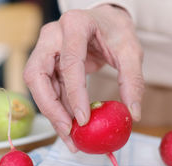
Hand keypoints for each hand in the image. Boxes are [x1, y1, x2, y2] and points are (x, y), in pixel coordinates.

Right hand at [23, 4, 143, 151]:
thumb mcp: (131, 52)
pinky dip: (57, 109)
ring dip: (53, 113)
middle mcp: (52, 35)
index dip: (74, 94)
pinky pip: (47, 90)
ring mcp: (45, 49)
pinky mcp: (46, 63)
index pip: (69, 62)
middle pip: (38, 76)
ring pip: (38, 86)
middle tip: (68, 133)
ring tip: (70, 137)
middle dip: (51, 108)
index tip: (83, 120)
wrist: (105, 22)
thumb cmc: (116, 32)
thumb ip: (133, 81)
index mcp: (75, 24)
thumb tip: (133, 114)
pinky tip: (70, 126)